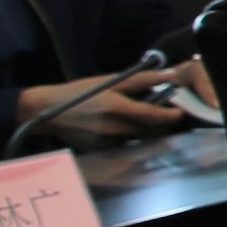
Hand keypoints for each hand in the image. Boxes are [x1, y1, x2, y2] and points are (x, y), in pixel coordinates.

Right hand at [17, 67, 190, 140]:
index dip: (173, 115)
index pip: (155, 117)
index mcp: (117, 108)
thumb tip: (168, 75)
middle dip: (166, 125)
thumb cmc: (79, 93)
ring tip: (153, 120)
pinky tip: (131, 128)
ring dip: (151, 132)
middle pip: (153, 132)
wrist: (46, 112)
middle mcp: (114, 128)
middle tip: (172, 115)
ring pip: (141, 140)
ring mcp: (107, 143)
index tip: (180, 111)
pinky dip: (134, 137)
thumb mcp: (110, 80)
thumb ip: (141, 79)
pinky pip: (126, 145)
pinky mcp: (101, 151)